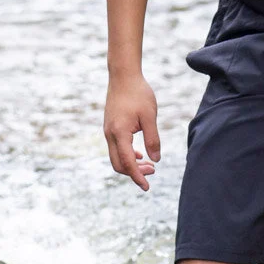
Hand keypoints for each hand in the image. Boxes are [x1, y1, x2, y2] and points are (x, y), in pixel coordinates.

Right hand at [103, 73, 160, 190]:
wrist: (123, 76)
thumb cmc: (138, 93)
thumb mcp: (150, 116)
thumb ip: (153, 139)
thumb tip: (156, 160)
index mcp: (119, 133)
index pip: (128, 163)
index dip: (137, 177)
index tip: (147, 187)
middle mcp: (110, 134)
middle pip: (118, 164)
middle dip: (134, 173)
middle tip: (153, 171)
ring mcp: (108, 131)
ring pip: (116, 157)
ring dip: (131, 165)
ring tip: (149, 164)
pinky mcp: (110, 127)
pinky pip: (116, 148)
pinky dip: (127, 155)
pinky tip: (140, 154)